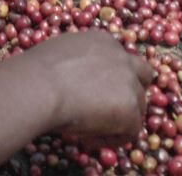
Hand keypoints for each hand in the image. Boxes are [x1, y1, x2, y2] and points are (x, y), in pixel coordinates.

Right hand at [28, 32, 152, 145]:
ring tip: (90, 130)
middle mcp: (122, 57)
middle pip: (141, 78)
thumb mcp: (62, 54)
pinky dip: (113, 139)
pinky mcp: (130, 108)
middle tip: (106, 112)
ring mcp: (129, 82)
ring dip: (120, 120)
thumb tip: (73, 78)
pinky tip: (89, 139)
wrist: (41, 85)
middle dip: (129, 94)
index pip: (121, 60)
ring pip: (138, 106)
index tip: (95, 94)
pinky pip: (131, 131)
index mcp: (104, 41)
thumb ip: (78, 62)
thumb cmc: (39, 71)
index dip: (112, 79)